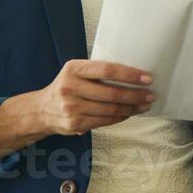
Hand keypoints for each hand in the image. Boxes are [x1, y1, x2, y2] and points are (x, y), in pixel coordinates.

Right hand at [36, 59, 154, 136]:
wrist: (41, 110)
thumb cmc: (66, 87)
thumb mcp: (75, 72)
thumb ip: (96, 72)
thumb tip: (133, 75)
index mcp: (73, 69)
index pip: (107, 70)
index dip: (129, 75)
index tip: (147, 78)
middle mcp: (70, 87)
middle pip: (111, 93)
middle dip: (135, 95)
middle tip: (150, 94)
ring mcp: (71, 107)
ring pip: (110, 109)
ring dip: (132, 108)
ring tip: (144, 105)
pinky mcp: (75, 124)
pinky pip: (105, 121)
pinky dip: (121, 117)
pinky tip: (130, 113)